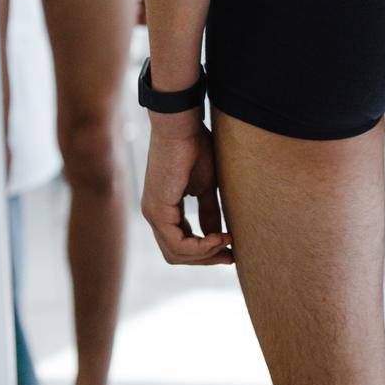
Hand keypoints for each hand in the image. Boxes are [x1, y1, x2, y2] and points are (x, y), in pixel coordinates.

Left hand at [141, 117, 233, 265]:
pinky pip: (178, 243)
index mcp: (164, 209)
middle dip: (205, 259)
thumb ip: (209, 211)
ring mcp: (153, 214)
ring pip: (176, 253)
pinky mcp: (158, 210)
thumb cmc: (194, 147)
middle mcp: (154, 215)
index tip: (230, 248)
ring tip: (228, 243)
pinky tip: (218, 238)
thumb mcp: (206, 186)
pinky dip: (200, 246)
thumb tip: (217, 234)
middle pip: (177, 254)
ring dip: (205, 254)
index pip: (180, 243)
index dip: (205, 251)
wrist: (182, 126)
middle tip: (231, 256)